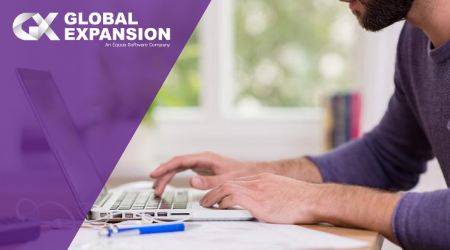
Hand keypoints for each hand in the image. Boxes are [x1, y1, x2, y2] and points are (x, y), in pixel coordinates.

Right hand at [150, 152, 275, 195]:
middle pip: (176, 165)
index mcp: (205, 158)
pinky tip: (166, 183)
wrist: (251, 172)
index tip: (155, 174)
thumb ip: (209, 181)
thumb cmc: (241, 174)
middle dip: (163, 176)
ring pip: (178, 168)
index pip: (180, 161)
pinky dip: (173, 177)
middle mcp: (200, 158)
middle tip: (155, 189)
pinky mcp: (201, 168)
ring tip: (157, 189)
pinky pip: (182, 171)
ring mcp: (200, 163)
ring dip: (167, 177)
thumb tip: (191, 181)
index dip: (165, 167)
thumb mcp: (226, 180)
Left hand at [200, 173, 320, 223]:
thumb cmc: (302, 200)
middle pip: (228, 182)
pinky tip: (220, 208)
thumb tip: (263, 205)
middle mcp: (258, 181)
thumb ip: (269, 194)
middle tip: (204, 200)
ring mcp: (258, 190)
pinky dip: (224, 202)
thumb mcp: (282, 192)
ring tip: (206, 205)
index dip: (223, 188)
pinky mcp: (259, 201)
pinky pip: (233, 198)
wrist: (314, 199)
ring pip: (227, 188)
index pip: (237, 181)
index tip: (216, 195)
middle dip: (213, 191)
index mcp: (263, 179)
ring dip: (213, 197)